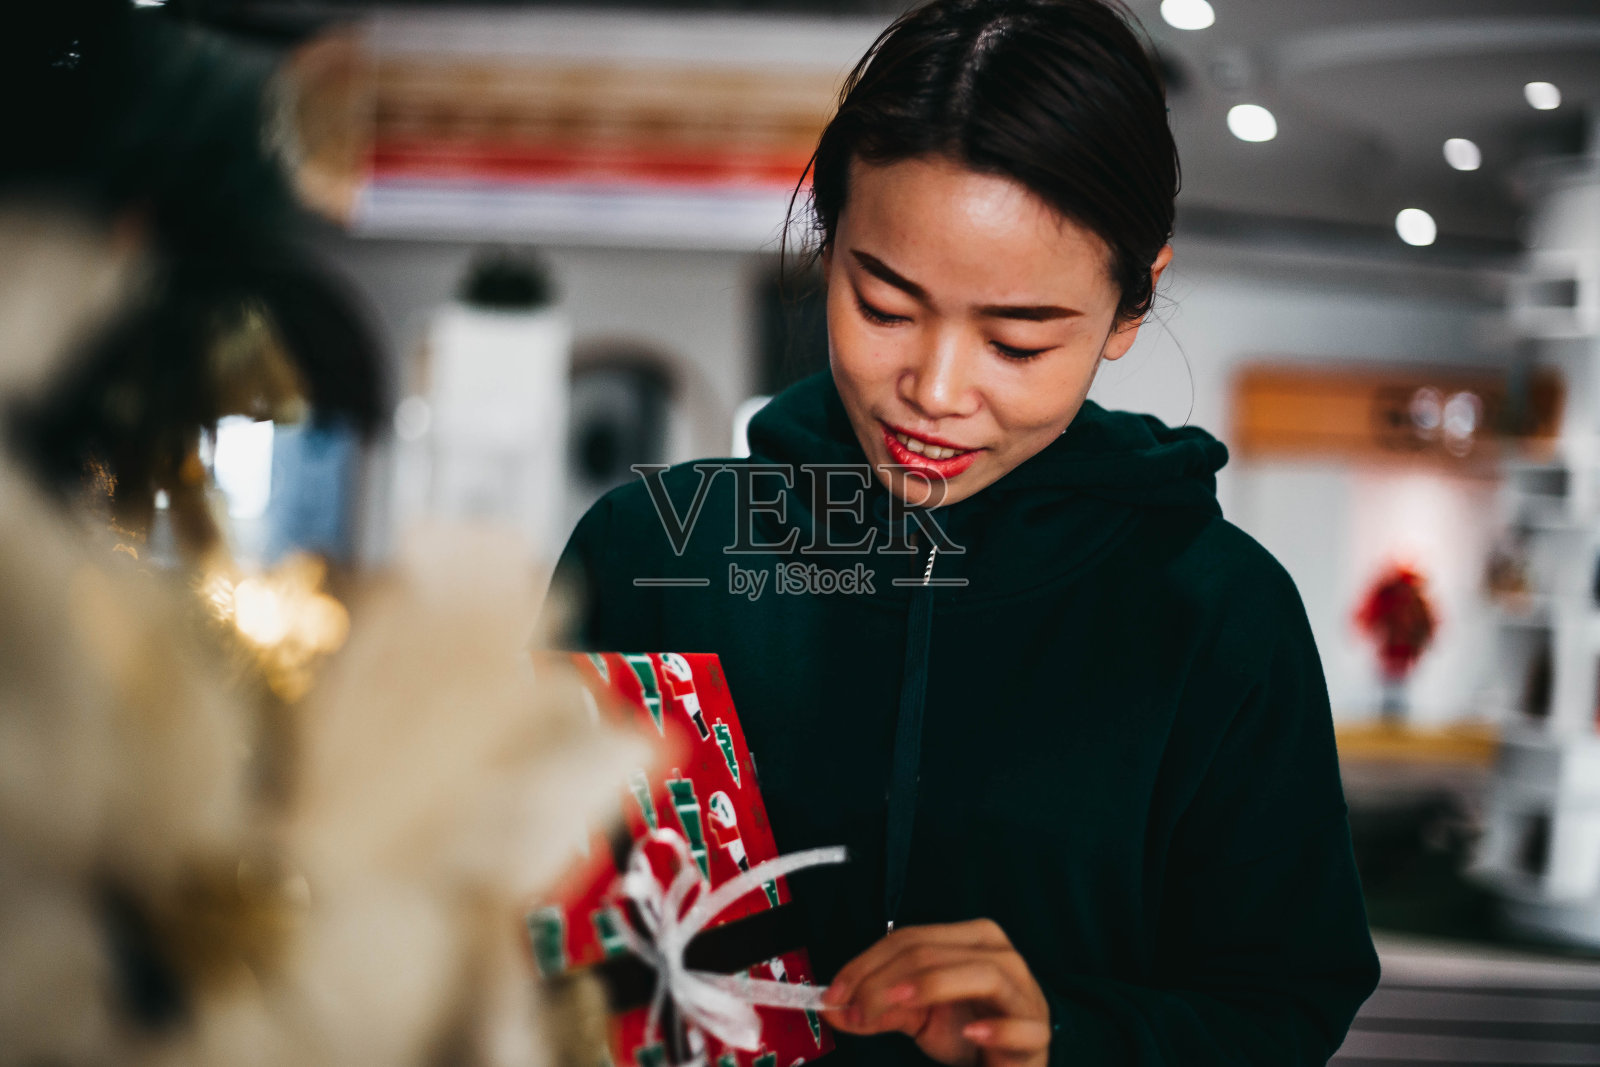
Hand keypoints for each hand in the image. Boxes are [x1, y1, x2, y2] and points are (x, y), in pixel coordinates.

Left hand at [818, 919, 1050, 1065]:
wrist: (1009, 1063)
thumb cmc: (967, 1030)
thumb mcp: (917, 1016)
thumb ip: (879, 1008)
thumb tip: (834, 1008)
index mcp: (968, 939)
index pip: (909, 939)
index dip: (865, 964)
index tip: (832, 995)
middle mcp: (999, 955)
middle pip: (936, 952)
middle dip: (886, 980)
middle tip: (854, 1010)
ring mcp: (1024, 992)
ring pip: (984, 973)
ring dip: (935, 986)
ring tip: (900, 1003)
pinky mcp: (1037, 1032)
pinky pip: (1022, 1025)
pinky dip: (998, 1027)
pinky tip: (972, 1033)